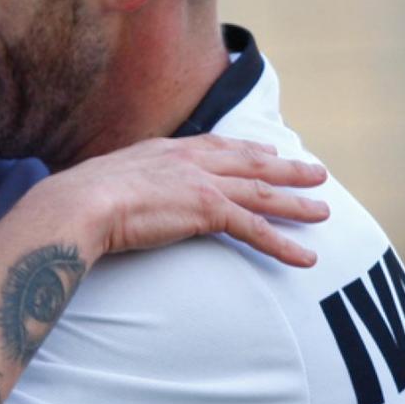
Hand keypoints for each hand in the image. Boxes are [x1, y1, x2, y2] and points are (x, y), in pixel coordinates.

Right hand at [40, 135, 330, 266]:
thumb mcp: (105, 180)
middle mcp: (190, 160)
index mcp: (166, 149)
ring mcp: (202, 182)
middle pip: (250, 162)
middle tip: (316, 172)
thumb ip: (124, 184)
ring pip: (262, 192)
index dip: (247, 149)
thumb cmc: (80, 199)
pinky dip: (283, 243)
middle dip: (286, 167)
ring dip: (296, 203)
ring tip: (323, 212)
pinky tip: (305, 258)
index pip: (217, 145)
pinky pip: (255, 227)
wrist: (81, 203)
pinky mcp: (207, 209)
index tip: (268, 150)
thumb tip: (114, 195)